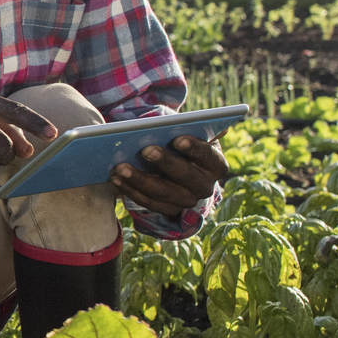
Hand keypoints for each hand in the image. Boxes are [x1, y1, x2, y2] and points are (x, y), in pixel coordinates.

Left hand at [112, 134, 228, 215]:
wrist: (182, 169)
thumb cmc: (186, 146)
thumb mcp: (195, 135)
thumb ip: (200, 128)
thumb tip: (221, 127)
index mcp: (216, 166)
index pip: (208, 156)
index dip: (194, 148)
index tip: (177, 139)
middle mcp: (205, 187)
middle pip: (184, 176)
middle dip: (164, 162)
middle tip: (145, 150)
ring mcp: (186, 201)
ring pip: (162, 192)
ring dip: (139, 179)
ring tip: (120, 167)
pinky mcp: (168, 210)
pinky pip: (148, 203)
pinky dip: (130, 191)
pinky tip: (115, 179)